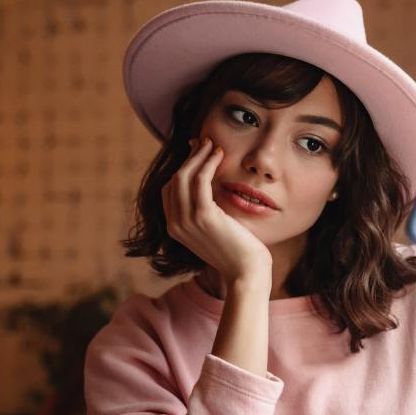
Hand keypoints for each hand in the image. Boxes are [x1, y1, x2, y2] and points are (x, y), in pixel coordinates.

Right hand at [162, 137, 272, 285]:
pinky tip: (218, 155)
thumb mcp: (213, 229)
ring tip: (212, 144)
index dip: (181, 168)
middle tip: (204, 142)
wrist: (246, 272)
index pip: (169, 190)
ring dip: (198, 156)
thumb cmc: (236, 251)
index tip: (196, 153)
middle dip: (188, 158)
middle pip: (174, 180)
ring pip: (184, 176)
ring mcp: (186, 221)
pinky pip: (200, 180)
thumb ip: (204, 212)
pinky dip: (207, 163)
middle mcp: (175, 224)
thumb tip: (206, 187)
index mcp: (174, 228)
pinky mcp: (203, 216)